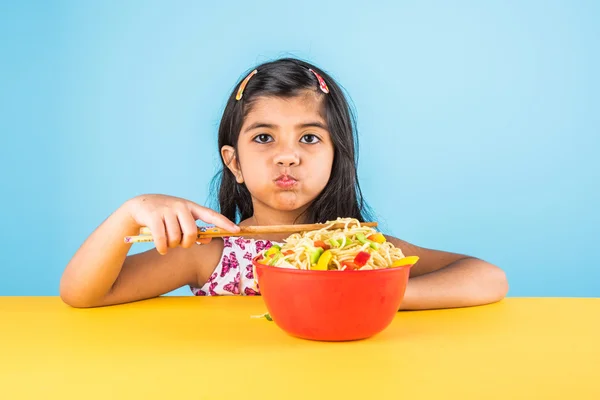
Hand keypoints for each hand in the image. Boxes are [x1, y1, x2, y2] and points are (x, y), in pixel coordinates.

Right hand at [123, 194, 238, 254]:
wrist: (140, 205)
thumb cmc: (165, 215)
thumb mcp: (181, 219)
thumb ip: (196, 230)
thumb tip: (209, 239)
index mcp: (191, 207)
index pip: (211, 215)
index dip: (224, 223)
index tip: (237, 230)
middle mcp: (181, 206)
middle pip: (192, 233)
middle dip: (186, 244)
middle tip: (180, 243)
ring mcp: (167, 210)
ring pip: (176, 239)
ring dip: (171, 246)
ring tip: (167, 243)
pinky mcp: (153, 216)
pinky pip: (162, 240)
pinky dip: (162, 248)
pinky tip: (161, 249)